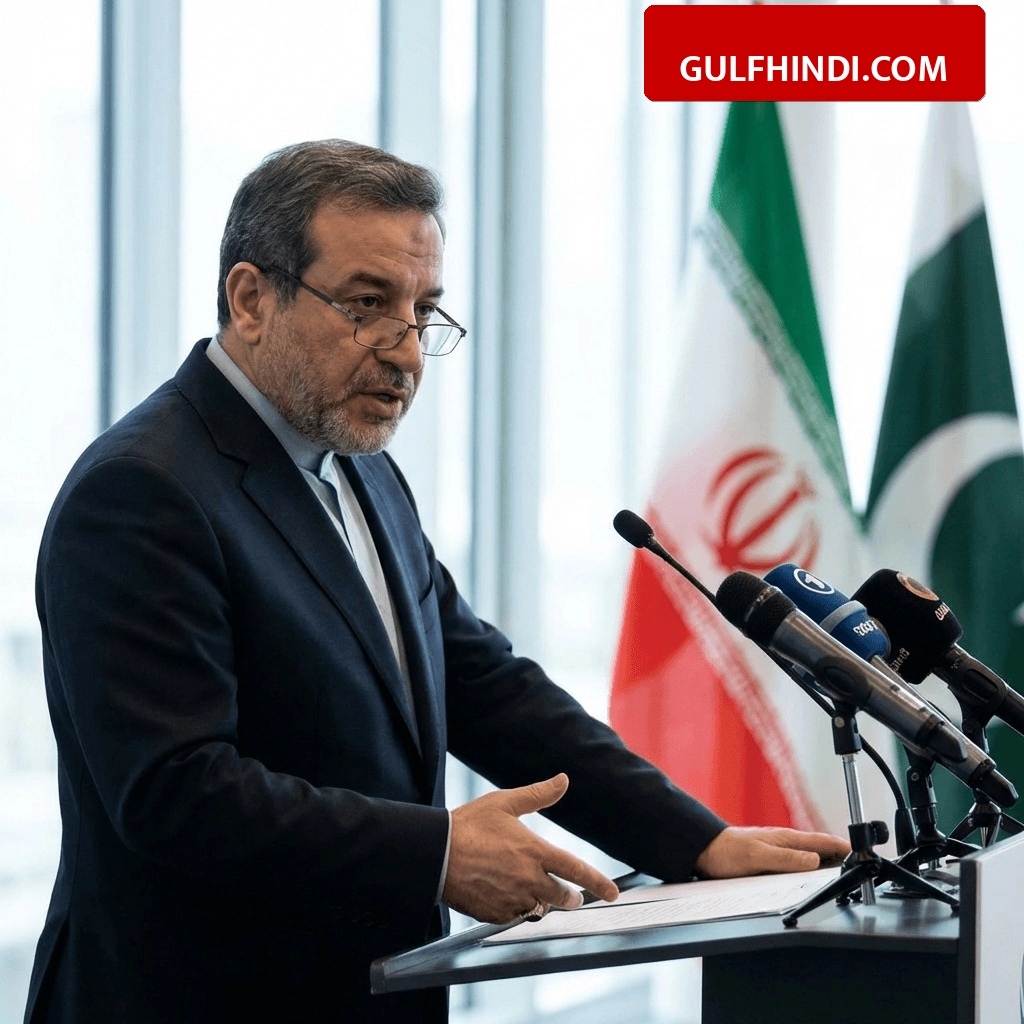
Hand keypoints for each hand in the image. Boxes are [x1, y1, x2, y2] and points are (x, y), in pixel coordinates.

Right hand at [442, 773, 619, 923]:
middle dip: (570, 897)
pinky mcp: (495, 913)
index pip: (576, 870)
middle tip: (572, 897)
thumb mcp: (504, 802)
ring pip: (539, 908)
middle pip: (562, 897)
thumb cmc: (469, 824)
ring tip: (534, 892)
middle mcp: (528, 879)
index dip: (598, 883)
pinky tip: (506, 895)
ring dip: (542, 902)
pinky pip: (515, 916)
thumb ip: (537, 794)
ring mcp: (512, 899)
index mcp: (535, 851)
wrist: (436, 853)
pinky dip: (517, 909)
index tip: (613, 894)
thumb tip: (564, 780)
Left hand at [694, 826, 850, 878]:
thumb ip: (786, 859)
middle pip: (822, 849)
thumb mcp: (757, 858)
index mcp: (786, 839)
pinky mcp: (773, 858)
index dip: (846, 847)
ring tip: (847, 872)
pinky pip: (800, 862)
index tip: (866, 854)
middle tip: (865, 866)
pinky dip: (813, 867)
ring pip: (812, 855)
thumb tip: (815, 861)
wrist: (705, 850)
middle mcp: (786, 843)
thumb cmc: (727, 852)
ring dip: (830, 861)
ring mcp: (780, 849)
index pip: (824, 842)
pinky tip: (815, 875)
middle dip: (844, 855)